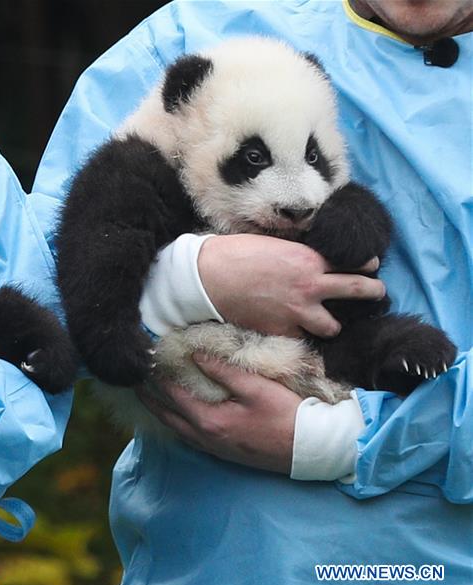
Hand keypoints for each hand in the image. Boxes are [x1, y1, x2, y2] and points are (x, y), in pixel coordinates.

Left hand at [139, 353, 301, 473]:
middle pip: (167, 416)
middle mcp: (206, 439)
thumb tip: (195, 355)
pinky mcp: (224, 454)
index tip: (146, 361)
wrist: (312, 450)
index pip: (173, 395)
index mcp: (209, 421)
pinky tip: (179, 417)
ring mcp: (214, 449)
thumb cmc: (287, 415)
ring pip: (177, 430)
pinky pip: (190, 438)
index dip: (158, 377)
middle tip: (136, 382)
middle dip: (150, 398)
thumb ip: (223, 371)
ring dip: (161, 412)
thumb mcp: (256, 387)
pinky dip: (178, 424)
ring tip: (149, 397)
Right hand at [198, 234, 383, 337]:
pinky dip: (300, 334)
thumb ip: (301, 253)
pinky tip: (294, 329)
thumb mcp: (277, 243)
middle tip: (377, 292)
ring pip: (332, 327)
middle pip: (358, 292)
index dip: (366, 266)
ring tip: (326, 320)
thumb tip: (313, 257)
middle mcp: (311, 288)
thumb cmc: (237, 252)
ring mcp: (297, 313)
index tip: (370, 268)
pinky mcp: (280, 331)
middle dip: (373, 292)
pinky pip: (301, 338)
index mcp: (310, 261)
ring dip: (330, 323)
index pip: (354, 264)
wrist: (209, 276)